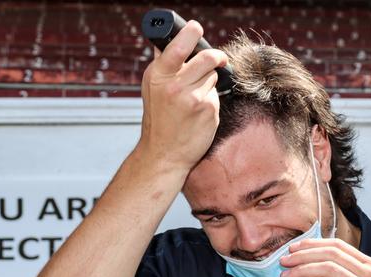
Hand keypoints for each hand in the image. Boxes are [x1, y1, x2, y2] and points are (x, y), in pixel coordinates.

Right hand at [137, 20, 227, 170]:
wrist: (164, 153)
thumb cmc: (159, 120)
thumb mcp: (152, 88)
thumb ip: (162, 64)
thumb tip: (167, 41)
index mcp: (159, 75)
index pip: (180, 45)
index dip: (192, 32)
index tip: (197, 28)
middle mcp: (175, 85)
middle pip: (207, 57)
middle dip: (216, 57)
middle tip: (218, 59)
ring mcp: (193, 98)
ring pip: (214, 76)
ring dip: (210, 82)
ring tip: (195, 97)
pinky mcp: (208, 110)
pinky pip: (217, 95)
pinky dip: (211, 100)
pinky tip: (199, 112)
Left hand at [280, 239, 370, 276]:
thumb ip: (334, 276)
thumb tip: (305, 260)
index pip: (338, 245)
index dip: (312, 244)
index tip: (293, 248)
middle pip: (331, 253)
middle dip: (303, 254)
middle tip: (284, 260)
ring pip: (326, 267)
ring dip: (300, 269)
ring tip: (285, 275)